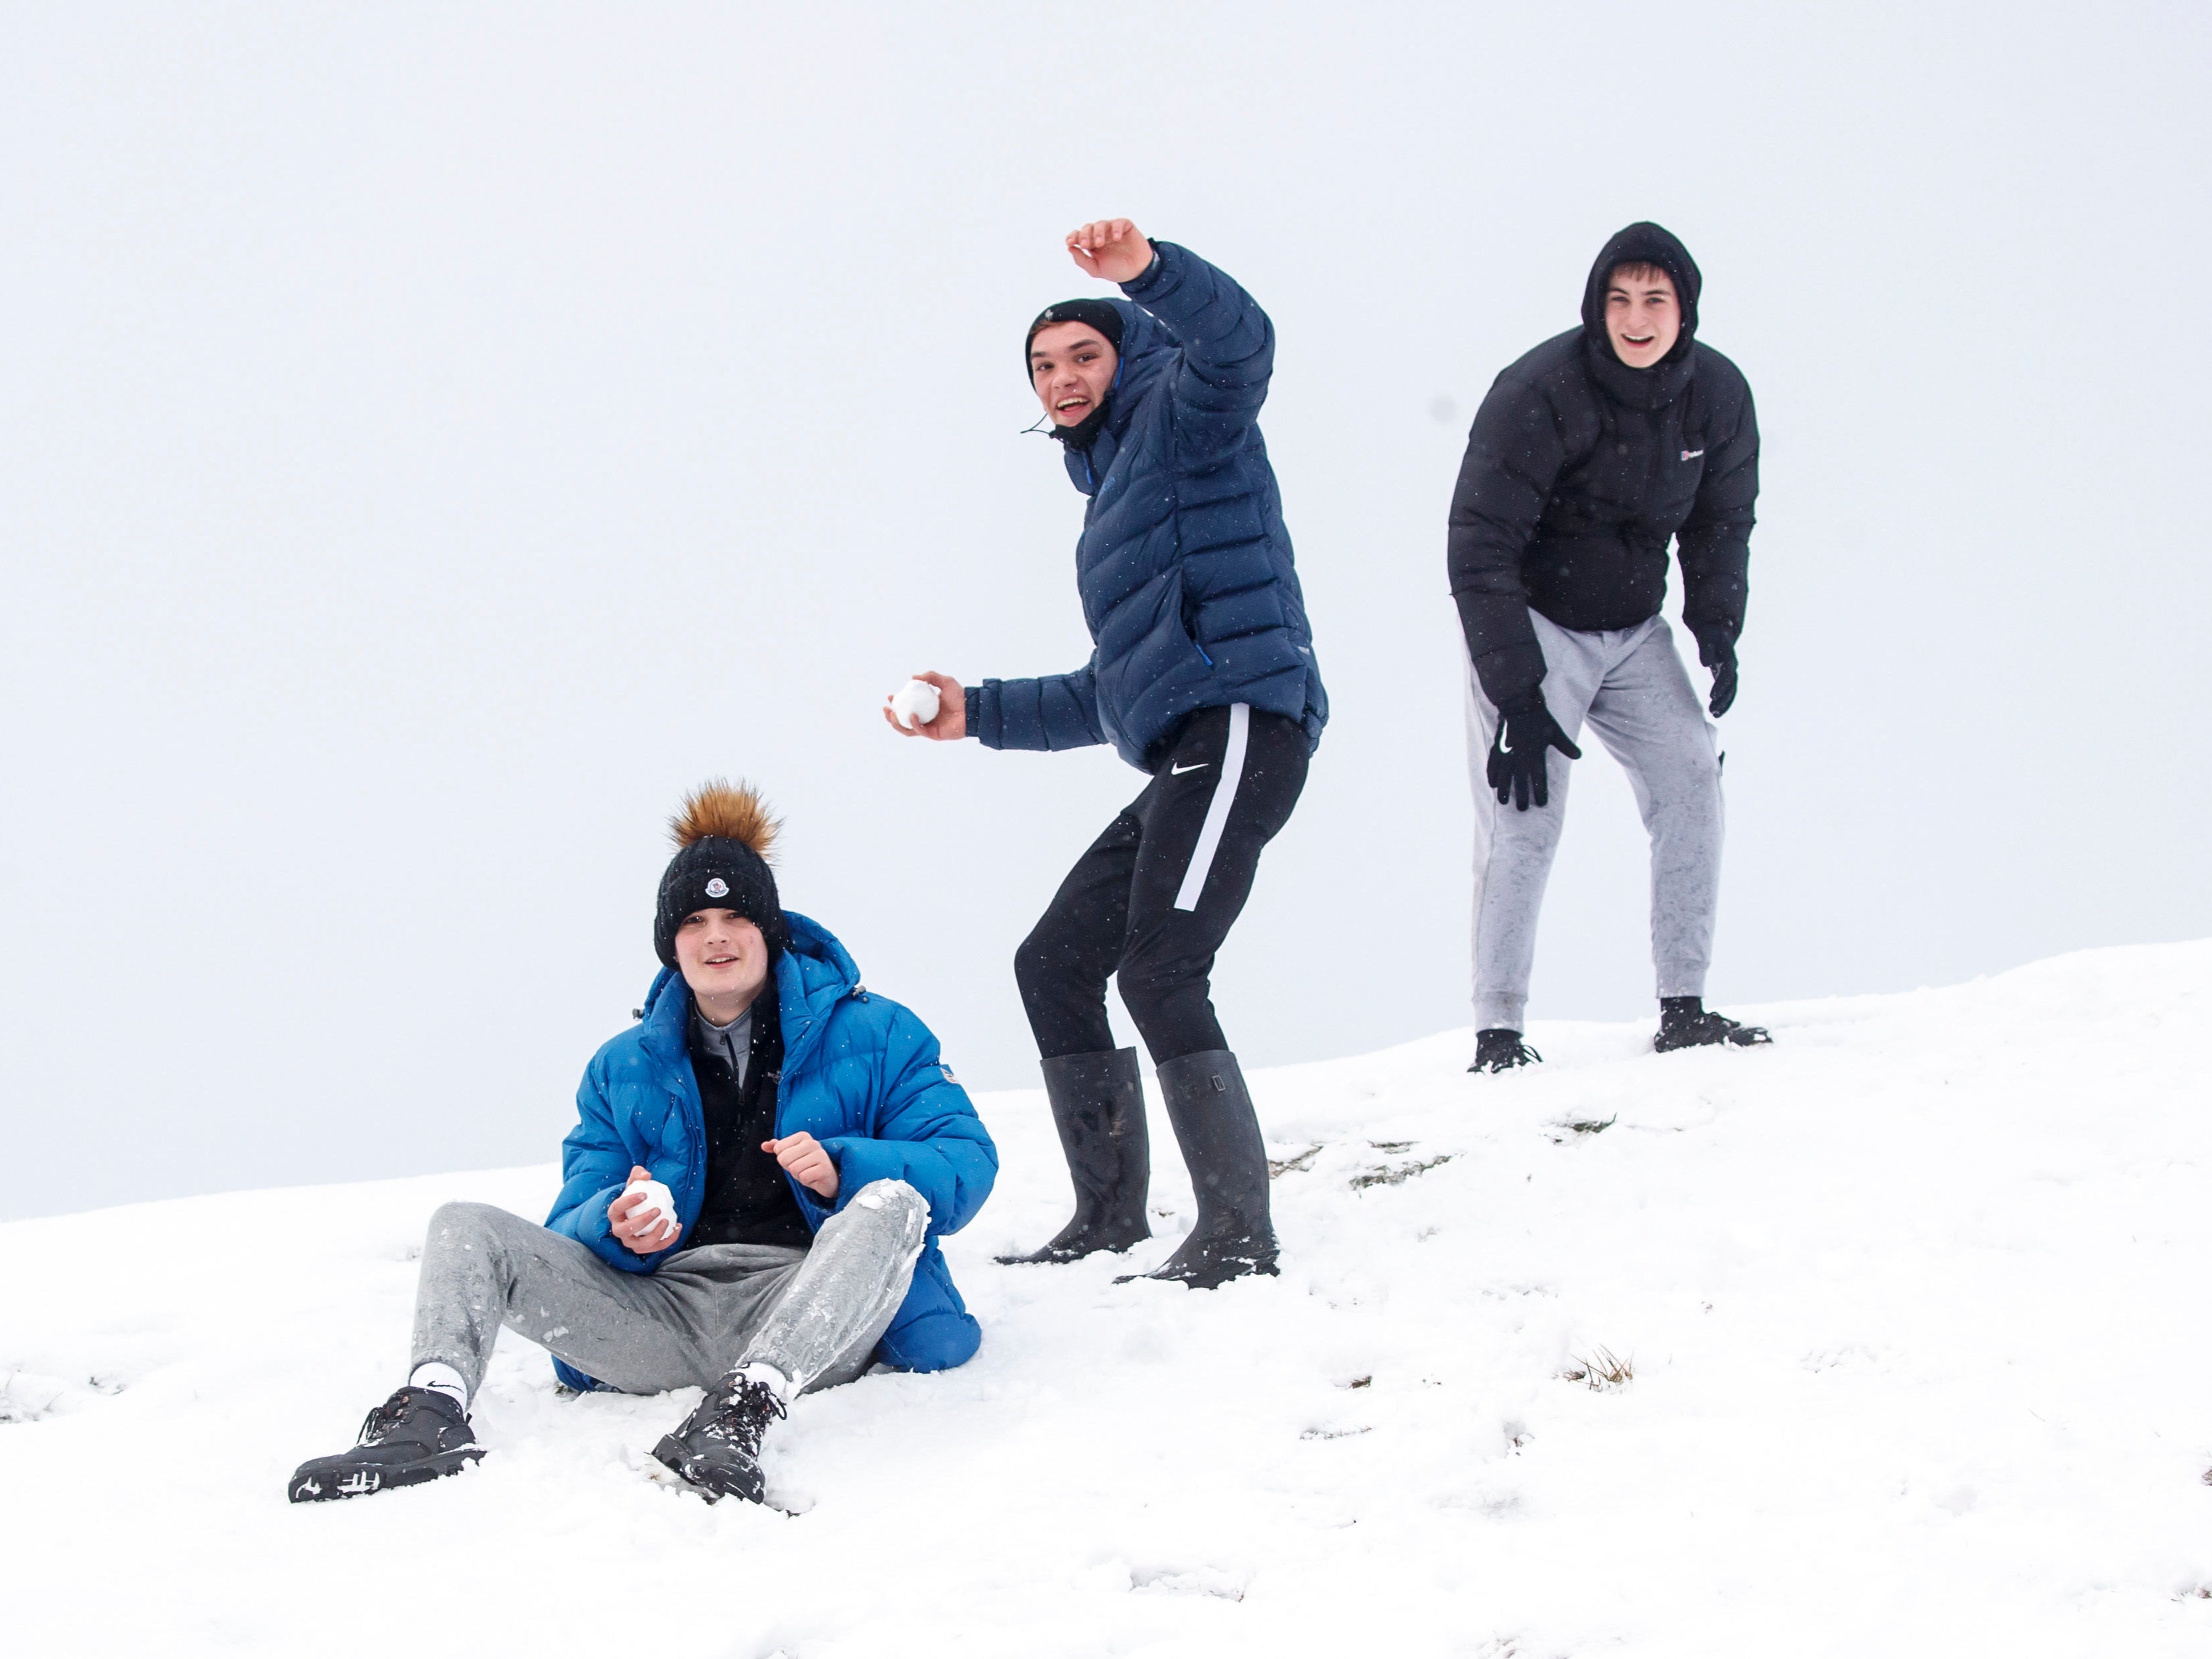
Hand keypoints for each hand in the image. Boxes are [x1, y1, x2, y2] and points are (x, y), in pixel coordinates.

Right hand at [609, 1165, 679, 1253]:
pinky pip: (655, 1248)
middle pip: (625, 1230)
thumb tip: (646, 1175)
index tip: (644, 1194)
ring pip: (640, 1245)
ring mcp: (630, 1242)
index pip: (617, 1208)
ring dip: (655, 1235)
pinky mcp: (643, 1248)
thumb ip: (638, 1175)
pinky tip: (678, 1226)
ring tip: (667, 1220)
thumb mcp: (635, 1183)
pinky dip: (668, 1240)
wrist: (639, 1211)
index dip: (629, 1202)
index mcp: (614, 1214)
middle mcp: (619, 1230)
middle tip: (657, 1209)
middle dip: (642, 1221)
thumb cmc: (636, 1196)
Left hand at [763, 1132, 839, 1200]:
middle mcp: (813, 1143)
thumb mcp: (792, 1155)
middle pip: (784, 1158)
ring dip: (799, 1175)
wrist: (829, 1178)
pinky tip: (815, 1178)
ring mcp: (821, 1155)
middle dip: (790, 1168)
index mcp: (803, 1136)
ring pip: (793, 1169)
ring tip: (809, 1172)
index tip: (797, 1160)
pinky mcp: (825, 1169)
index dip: (784, 1159)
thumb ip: (778, 1148)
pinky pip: (804, 1177)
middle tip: (803, 1168)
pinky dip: (807, 1181)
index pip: (779, 1149)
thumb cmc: (808, 1165)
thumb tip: (763, 1145)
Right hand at [881, 670, 966, 740]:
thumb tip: (913, 677)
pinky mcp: (934, 734)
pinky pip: (919, 731)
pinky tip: (911, 716)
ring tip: (892, 714)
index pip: (907, 707)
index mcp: (925, 708)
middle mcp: (926, 718)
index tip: (890, 696)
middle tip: (887, 709)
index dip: (897, 703)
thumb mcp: (945, 681)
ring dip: (897, 723)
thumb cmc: (961, 696)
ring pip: (907, 729)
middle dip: (891, 716)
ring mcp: (929, 727)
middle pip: (903, 721)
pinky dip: (913, 724)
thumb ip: (930, 676)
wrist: (972, 709)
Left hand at [1066, 219, 1154, 283]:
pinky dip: (1116, 229)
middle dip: (1084, 235)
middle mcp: (1101, 235)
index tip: (1070, 242)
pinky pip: (1118, 223)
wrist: (1138, 272)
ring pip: (1101, 224)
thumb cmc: (1118, 270)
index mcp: (1092, 245)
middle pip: (1087, 227)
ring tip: (1100, 244)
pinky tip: (1116, 238)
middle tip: (1085, 245)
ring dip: (1098, 232)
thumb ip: (1082, 260)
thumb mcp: (1097, 269)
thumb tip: (1070, 248)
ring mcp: (1113, 230)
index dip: (1073, 236)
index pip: (1079, 236)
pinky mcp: (1125, 226)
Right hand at [1486, 691, 1582, 810]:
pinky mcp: (1497, 748)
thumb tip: (1579, 756)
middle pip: (1520, 783)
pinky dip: (1492, 775)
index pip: (1539, 780)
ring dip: (1503, 790)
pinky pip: (1493, 766)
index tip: (1541, 803)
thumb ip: (1566, 746)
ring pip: (1503, 777)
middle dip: (1521, 797)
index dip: (1540, 793)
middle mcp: (1519, 758)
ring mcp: (1506, 754)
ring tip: (1503, 802)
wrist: (1519, 705)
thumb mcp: (1556, 732)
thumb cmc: (1540, 719)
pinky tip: (1492, 784)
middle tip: (1522, 809)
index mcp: (1535, 755)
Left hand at [1698, 638, 1738, 717]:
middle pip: (1731, 685)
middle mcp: (1732, 666)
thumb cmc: (1710, 634)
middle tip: (1713, 711)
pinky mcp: (1725, 677)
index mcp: (1729, 656)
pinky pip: (1728, 691)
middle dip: (1724, 699)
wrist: (1718, 631)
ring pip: (1731, 691)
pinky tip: (1715, 712)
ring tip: (1714, 715)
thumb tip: (1705, 663)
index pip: (1727, 673)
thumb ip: (1706, 649)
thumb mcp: (1706, 637)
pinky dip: (1723, 702)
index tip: (1713, 695)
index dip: (1721, 684)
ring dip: (1724, 704)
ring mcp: (1730, 672)